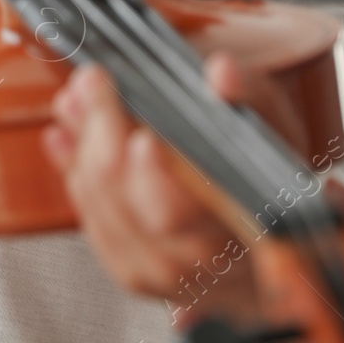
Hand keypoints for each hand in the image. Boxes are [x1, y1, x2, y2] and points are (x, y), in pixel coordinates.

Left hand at [44, 57, 264, 321]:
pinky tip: (66, 134)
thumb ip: (251, 99)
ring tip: (76, 97)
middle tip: (93, 81)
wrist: (262, 258)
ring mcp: (152, 270)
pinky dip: (74, 168)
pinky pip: (88, 214)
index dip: (149, 170)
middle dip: (101, 131)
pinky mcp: (126, 266)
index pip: (177, 209)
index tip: (135, 127)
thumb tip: (222, 72)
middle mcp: (189, 261)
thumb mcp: (277, 137)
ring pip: (98, 202)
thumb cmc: (271, 194)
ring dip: (81, 143)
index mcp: (234, 232)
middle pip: (123, 196)